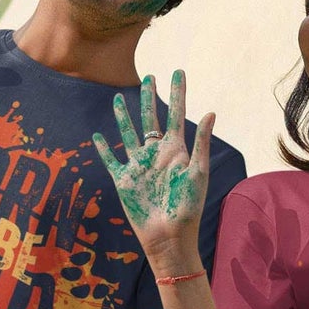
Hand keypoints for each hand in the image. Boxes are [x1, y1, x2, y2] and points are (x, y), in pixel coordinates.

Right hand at [94, 71, 212, 273]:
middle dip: (150, 98)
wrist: (169, 236)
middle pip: (150, 119)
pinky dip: (103, 148)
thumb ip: (201, 143)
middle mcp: (156, 154)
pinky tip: (98, 136)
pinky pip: (111, 160)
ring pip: (128, 133)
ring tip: (118, 98)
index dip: (178, 93)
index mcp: (176, 150)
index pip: (176, 114)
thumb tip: (211, 112)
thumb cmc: (188, 208)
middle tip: (149, 77)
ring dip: (124, 116)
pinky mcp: (124, 180)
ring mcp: (139, 166)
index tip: (179, 72)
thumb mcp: (197, 173)